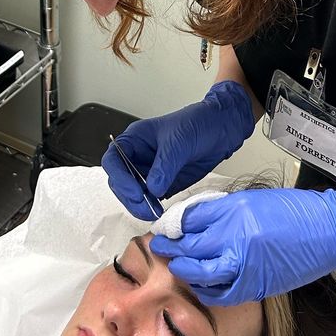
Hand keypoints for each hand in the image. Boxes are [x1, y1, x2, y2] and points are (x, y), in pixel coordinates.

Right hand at [101, 81, 255, 219]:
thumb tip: (152, 189)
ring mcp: (151, 171)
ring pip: (133, 193)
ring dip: (139, 205)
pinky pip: (151, 199)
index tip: (134, 191)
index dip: (119, 177)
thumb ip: (164, 166)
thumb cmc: (198, 123)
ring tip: (153, 212)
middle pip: (120, 181)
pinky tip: (160, 210)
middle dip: (129, 196)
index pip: (114, 159)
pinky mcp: (164, 183)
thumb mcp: (179, 142)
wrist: (221, 129)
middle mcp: (139, 156)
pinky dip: (151, 207)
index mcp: (135, 139)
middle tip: (144, 207)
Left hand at [149, 183, 335, 304]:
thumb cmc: (292, 212)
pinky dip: (206, 290)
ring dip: (184, 269)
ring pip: (199, 271)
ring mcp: (244, 262)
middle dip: (170, 247)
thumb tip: (194, 221)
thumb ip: (221, 211)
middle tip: (161, 247)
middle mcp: (235, 235)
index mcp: (233, 210)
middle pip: (190, 245)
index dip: (173, 225)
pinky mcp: (256, 284)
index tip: (165, 228)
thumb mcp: (250, 201)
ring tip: (176, 265)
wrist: (327, 230)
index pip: (190, 219)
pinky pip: (221, 293)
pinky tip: (201, 285)